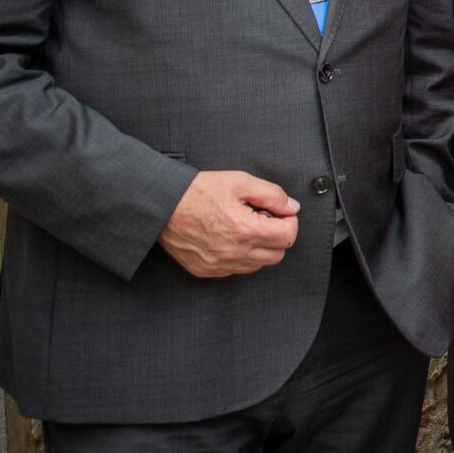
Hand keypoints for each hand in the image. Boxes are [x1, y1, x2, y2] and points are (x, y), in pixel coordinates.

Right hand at [158, 170, 300, 276]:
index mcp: (245, 230)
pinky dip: (241, 257)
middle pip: (278, 253)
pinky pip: (236, 270)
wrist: (161, 205)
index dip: (289, 221)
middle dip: (277, 235)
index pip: (288, 236)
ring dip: (261, 247)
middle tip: (264, 218)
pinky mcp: (206, 270)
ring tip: (246, 227)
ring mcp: (219, 265)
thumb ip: (272, 195)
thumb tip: (292, 207)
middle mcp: (234, 253)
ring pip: (258, 264)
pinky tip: (231, 238)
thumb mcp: (240, 182)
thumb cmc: (198, 191)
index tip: (280, 212)